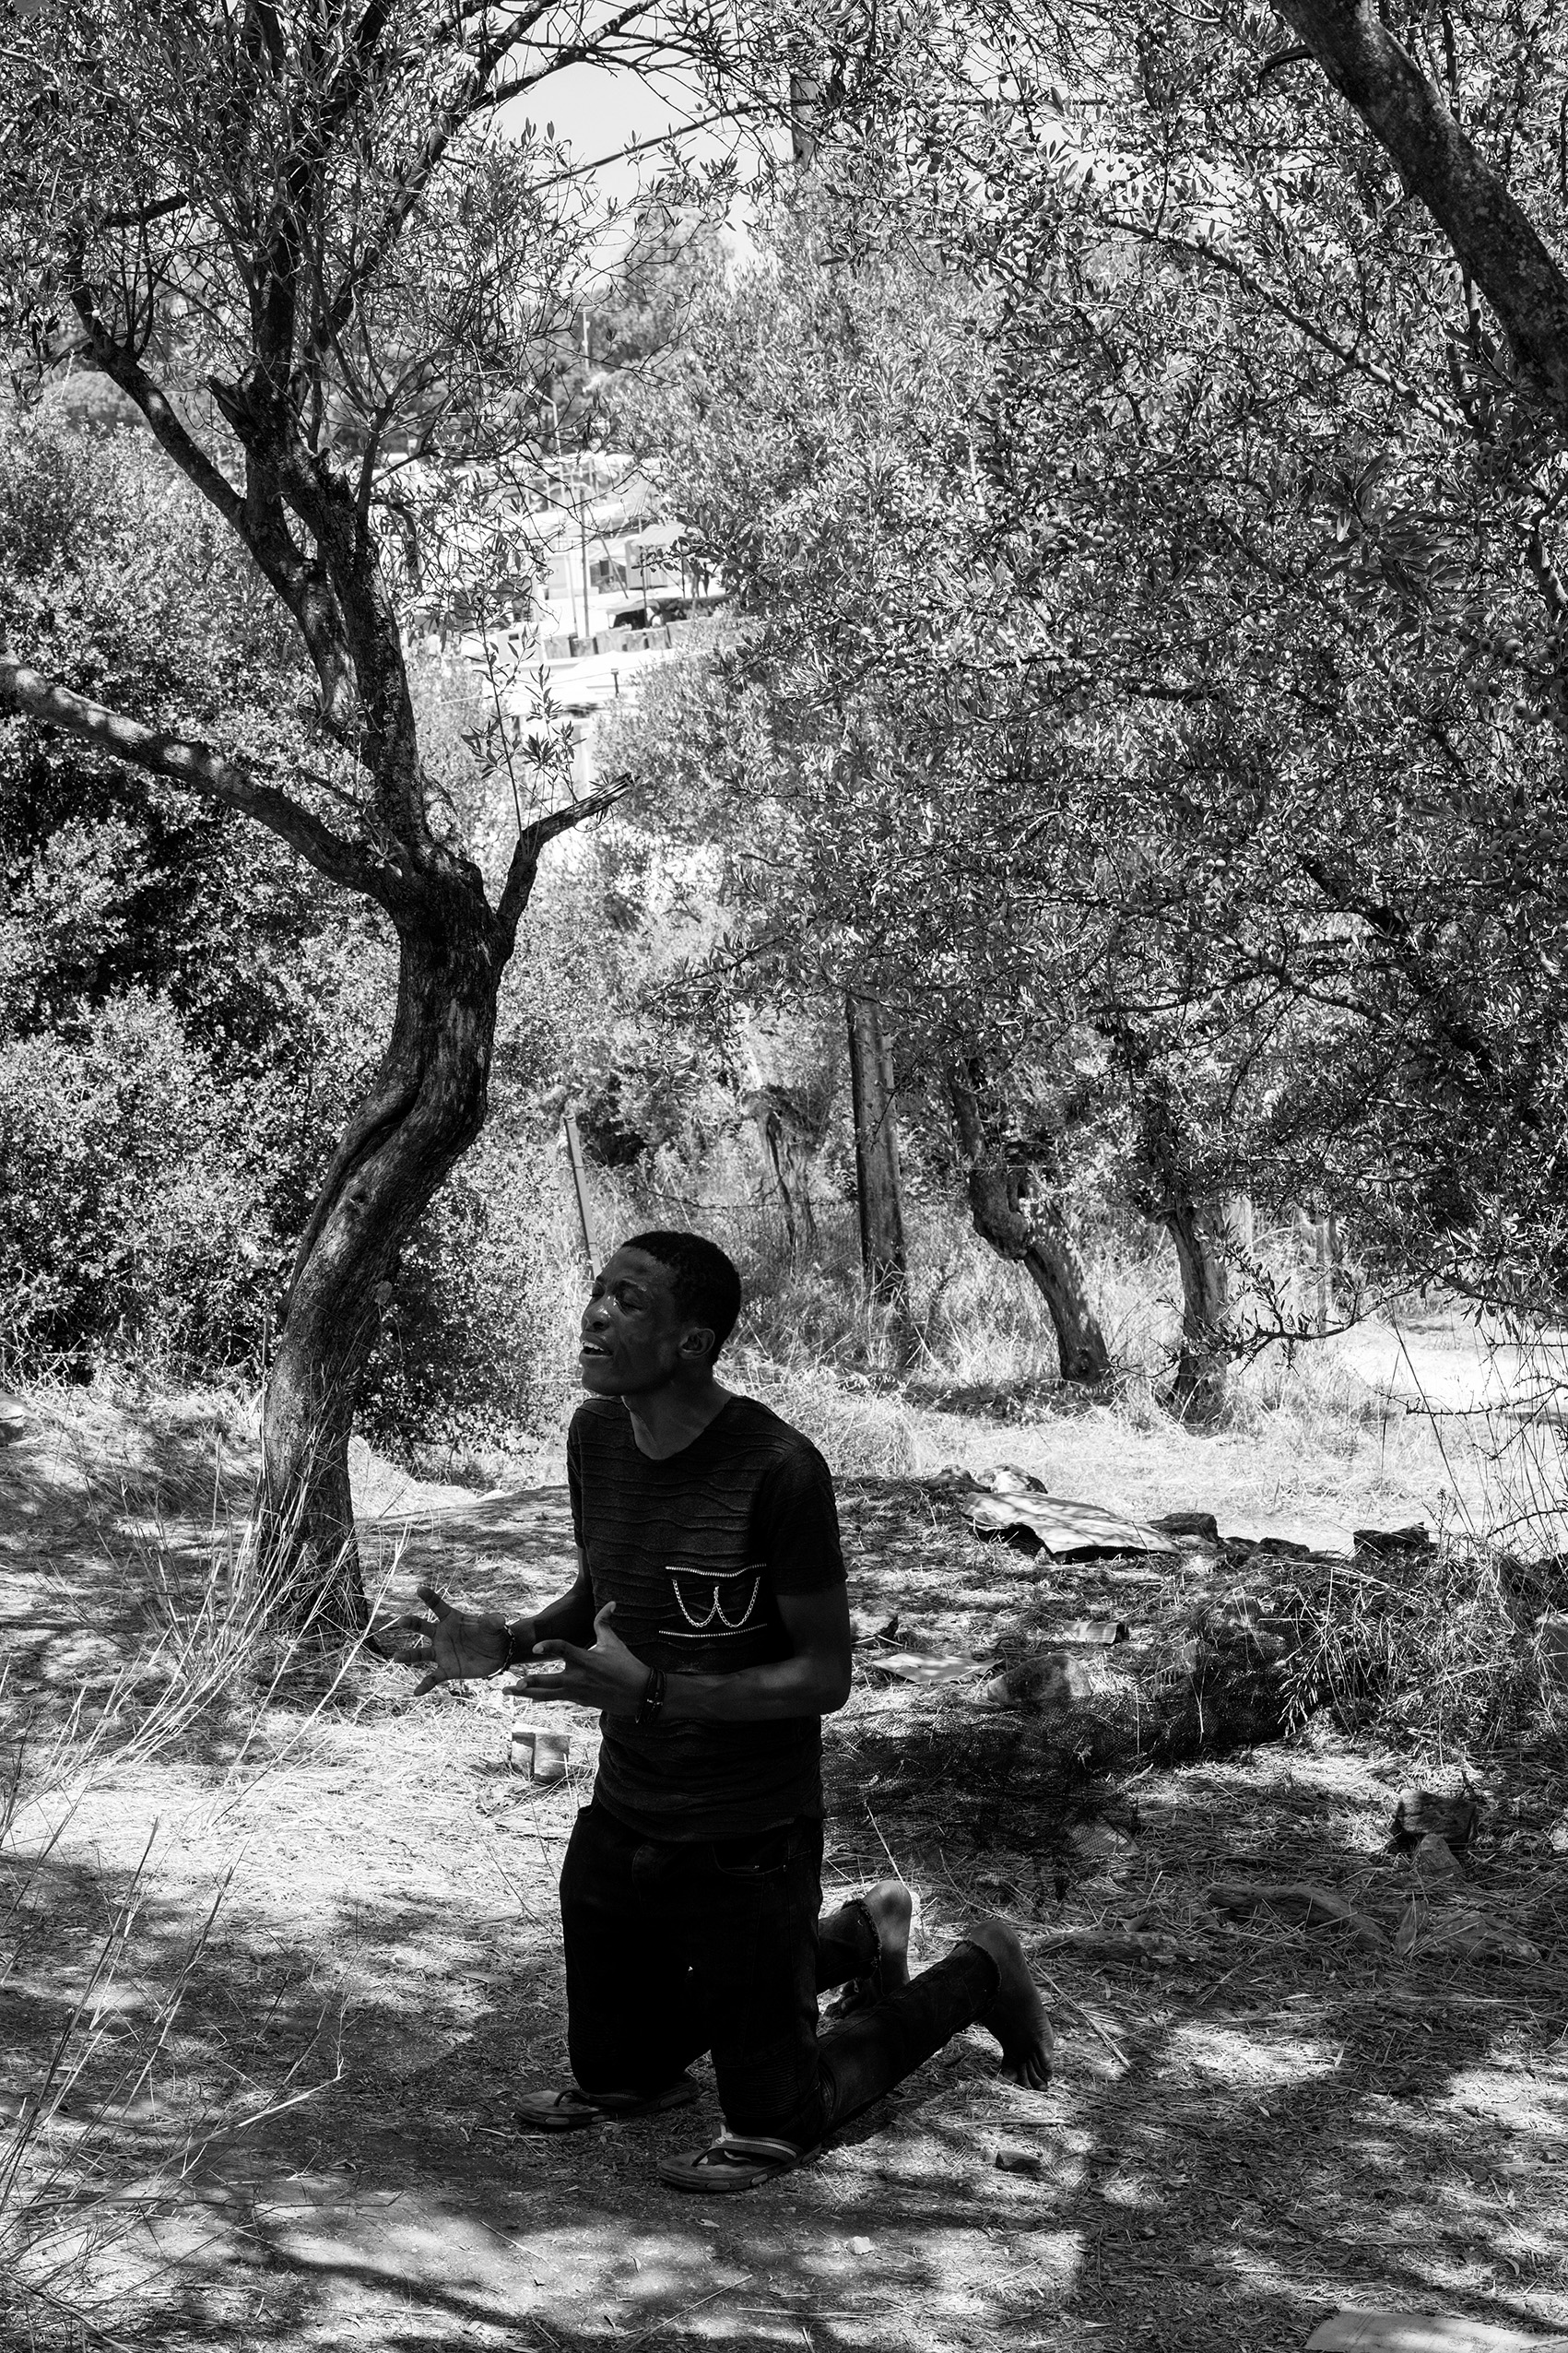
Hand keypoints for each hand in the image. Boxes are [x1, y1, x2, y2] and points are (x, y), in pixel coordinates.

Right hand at [388, 1582, 513, 1693]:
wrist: (497, 1654)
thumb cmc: (492, 1634)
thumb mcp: (493, 1627)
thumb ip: (492, 1622)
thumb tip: (500, 1619)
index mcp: (451, 1619)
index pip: (438, 1606)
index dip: (429, 1597)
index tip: (419, 1589)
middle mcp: (441, 1635)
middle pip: (423, 1628)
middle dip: (412, 1623)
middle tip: (401, 1620)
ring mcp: (442, 1653)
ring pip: (421, 1654)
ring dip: (409, 1656)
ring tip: (396, 1658)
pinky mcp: (446, 1670)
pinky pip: (433, 1678)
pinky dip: (425, 1685)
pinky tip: (417, 1692)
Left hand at [517, 1603, 648, 1715]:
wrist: (638, 1694)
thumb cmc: (626, 1666)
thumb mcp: (613, 1643)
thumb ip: (604, 1623)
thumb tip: (610, 1602)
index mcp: (586, 1659)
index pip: (564, 1650)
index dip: (549, 1647)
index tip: (535, 1647)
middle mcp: (578, 1677)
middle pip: (549, 1682)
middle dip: (530, 1683)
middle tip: (513, 1684)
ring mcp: (576, 1692)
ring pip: (547, 1695)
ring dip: (527, 1694)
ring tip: (507, 1692)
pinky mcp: (577, 1700)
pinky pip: (554, 1698)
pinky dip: (540, 1696)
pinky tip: (526, 1696)